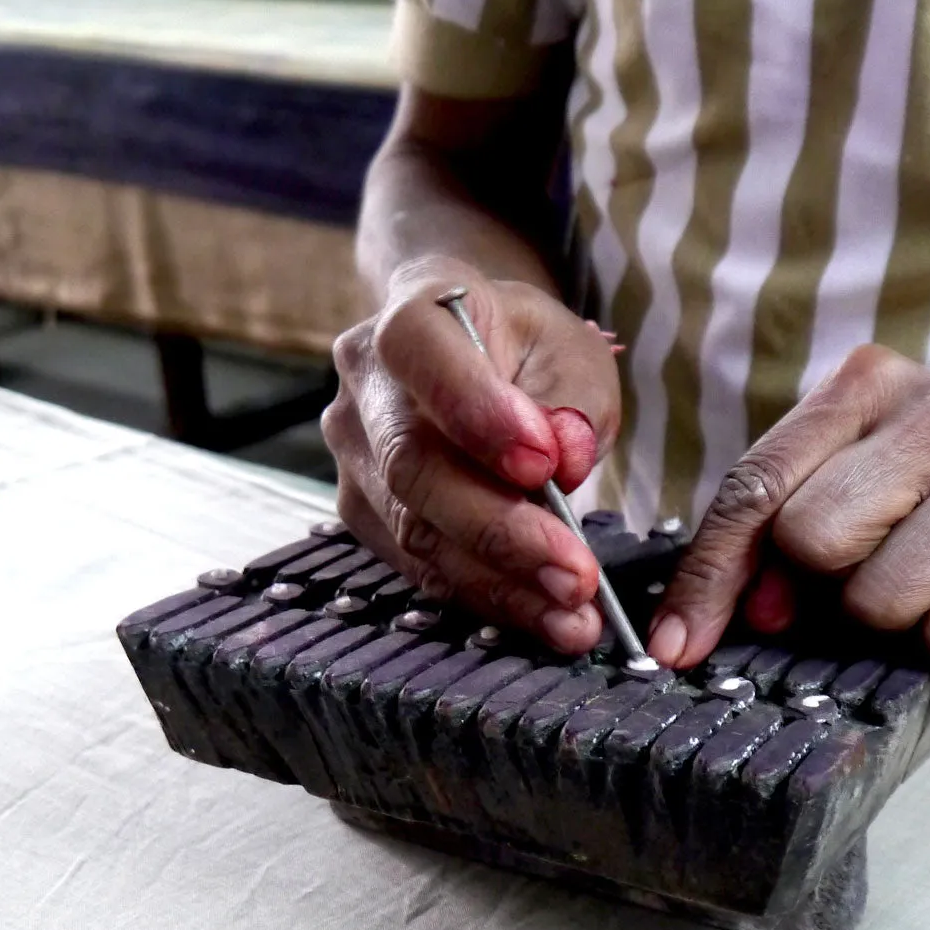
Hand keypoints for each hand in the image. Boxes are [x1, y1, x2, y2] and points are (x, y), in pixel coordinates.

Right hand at [322, 256, 619, 652]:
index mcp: (412, 313)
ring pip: (415, 530)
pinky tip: (539, 614)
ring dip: (500, 583)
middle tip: (575, 575)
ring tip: (572, 615)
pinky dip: (484, 595)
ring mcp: (353, 452)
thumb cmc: (524, 348)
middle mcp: (365, 383)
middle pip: (415, 465)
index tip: (542, 463)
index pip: (421, 353)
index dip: (476, 411)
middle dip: (502, 530)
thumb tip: (562, 459)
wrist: (470, 354)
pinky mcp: (362, 511)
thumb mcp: (572, 350)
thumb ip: (573, 398)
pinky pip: (418, 566)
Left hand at [648, 345, 929, 668]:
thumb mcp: (854, 472)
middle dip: (821, 582)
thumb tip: (714, 619)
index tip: (676, 644)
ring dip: (886, 615)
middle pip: (809, 540)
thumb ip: (774, 525)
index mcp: (868, 384)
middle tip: (869, 566)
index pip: (756, 485)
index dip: (709, 575)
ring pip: (874, 599)